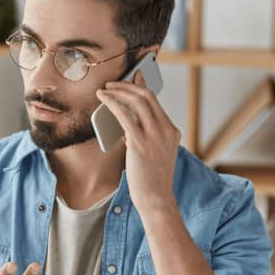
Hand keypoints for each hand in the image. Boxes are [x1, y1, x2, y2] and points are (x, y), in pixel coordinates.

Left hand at [95, 70, 179, 212]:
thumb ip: (144, 137)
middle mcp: (166, 130)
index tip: (134, 75)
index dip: (142, 86)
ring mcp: (155, 135)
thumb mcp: (153, 154)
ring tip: (105, 90)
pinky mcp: (140, 142)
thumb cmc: (151, 179)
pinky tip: (103, 99)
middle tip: (112, 83)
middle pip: (147, 96)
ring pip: (136, 101)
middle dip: (127, 85)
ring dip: (118, 91)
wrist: (156, 198)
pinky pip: (124, 114)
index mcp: (172, 131)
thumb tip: (127, 124)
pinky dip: (112, 102)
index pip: (155, 102)